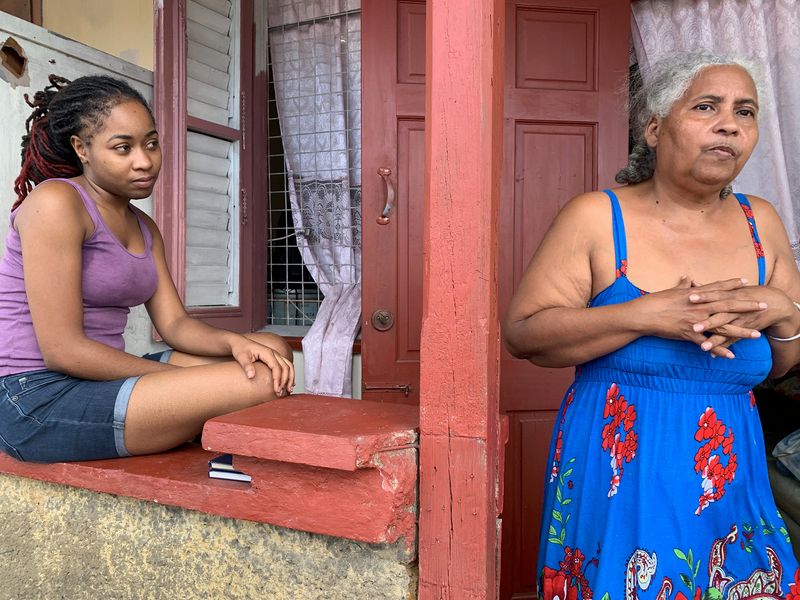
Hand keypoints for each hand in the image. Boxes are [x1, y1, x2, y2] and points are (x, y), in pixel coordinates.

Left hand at [230, 337, 294, 395]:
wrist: (240, 343)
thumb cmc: (240, 349)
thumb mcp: (241, 357)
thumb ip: (246, 365)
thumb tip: (251, 376)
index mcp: (267, 353)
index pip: (277, 367)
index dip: (278, 379)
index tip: (276, 389)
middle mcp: (274, 353)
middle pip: (286, 367)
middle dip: (285, 381)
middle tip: (280, 393)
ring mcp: (275, 355)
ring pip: (289, 366)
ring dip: (290, 378)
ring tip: (288, 390)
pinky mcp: (275, 358)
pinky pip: (286, 366)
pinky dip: (289, 375)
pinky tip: (289, 383)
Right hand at [636, 277, 765, 357]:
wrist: (642, 315)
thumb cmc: (654, 301)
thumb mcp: (671, 291)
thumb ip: (683, 285)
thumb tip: (688, 277)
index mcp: (695, 295)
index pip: (717, 288)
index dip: (732, 284)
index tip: (746, 281)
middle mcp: (699, 307)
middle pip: (728, 305)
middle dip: (747, 306)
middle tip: (763, 306)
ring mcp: (695, 321)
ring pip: (723, 327)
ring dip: (741, 331)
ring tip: (757, 334)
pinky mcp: (689, 335)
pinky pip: (708, 343)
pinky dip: (720, 350)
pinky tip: (732, 356)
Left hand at [689, 282, 797, 353]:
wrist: (773, 302)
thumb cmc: (746, 293)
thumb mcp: (730, 289)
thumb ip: (709, 288)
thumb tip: (692, 282)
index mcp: (729, 296)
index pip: (714, 295)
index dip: (703, 295)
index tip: (689, 297)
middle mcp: (734, 309)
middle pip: (719, 315)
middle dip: (707, 322)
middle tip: (693, 327)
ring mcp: (739, 321)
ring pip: (726, 331)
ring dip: (714, 340)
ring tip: (703, 347)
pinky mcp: (744, 330)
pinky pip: (732, 340)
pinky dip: (723, 348)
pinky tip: (713, 355)